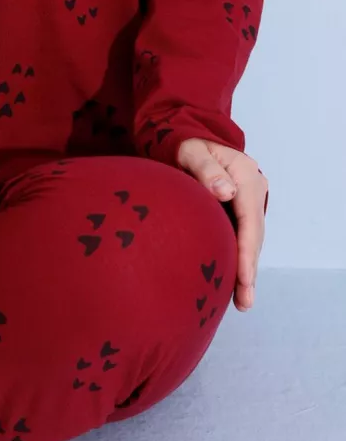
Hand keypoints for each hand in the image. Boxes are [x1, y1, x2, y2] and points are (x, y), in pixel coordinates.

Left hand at [175, 138, 268, 311]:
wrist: (189, 138)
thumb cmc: (186, 144)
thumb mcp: (192, 151)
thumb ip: (206, 170)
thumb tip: (225, 192)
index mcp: (246, 176)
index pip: (249, 220)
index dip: (247, 251)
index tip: (244, 277)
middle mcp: (253, 190)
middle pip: (254, 235)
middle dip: (249, 269)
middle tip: (244, 302)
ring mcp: (249, 200)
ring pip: (250, 240)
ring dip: (246, 269)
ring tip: (241, 301)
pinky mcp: (240, 209)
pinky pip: (242, 236)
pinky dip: (239, 258)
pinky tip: (234, 282)